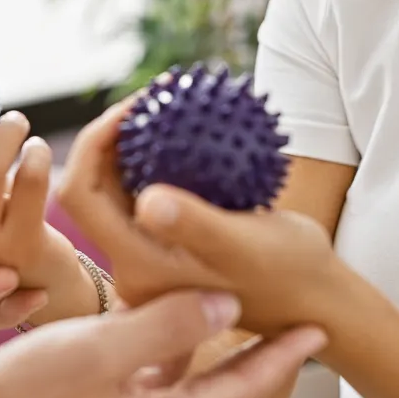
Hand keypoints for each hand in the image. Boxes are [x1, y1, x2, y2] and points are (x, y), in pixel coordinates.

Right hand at [0, 290, 328, 397]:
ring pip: (175, 397)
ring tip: (225, 317)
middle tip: (284, 323)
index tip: (320, 332)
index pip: (240, 393)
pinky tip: (153, 335)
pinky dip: (156, 368)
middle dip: (248, 360)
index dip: (282, 358)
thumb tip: (229, 304)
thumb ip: (171, 325)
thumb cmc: (21, 393)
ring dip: (199, 359)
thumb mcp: (103, 348)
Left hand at [59, 107, 342, 333]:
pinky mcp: (173, 246)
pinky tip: (193, 133)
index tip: (135, 106)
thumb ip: (194, 226)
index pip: (82, 196)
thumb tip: (147, 200)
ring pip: (121, 188)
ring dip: (136, 145)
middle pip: (94, 188)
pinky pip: (151, 193)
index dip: (93, 143)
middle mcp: (133, 264)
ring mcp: (152, 256)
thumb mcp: (245, 246)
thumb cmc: (289, 272)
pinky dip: (162, 159)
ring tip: (169, 104)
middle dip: (112, 136)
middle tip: (152, 97)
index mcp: (138, 265)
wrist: (316, 301)